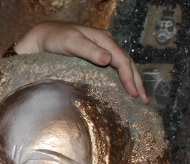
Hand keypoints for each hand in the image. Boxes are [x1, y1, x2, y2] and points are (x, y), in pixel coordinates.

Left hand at [15, 21, 148, 103]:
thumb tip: (108, 59)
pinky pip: (116, 68)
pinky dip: (123, 79)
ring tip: (140, 97)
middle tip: (144, 100)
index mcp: (104, 39)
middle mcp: (107, 43)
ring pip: (124, 66)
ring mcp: (103, 50)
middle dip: (137, 81)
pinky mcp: (98, 57)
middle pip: (127, 63)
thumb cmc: (56, 39)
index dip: (129, 77)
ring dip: (133, 81)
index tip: (133, 93)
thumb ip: (89, 50)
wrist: (44, 37)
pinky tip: (126, 89)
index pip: (122, 60)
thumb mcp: (71, 43)